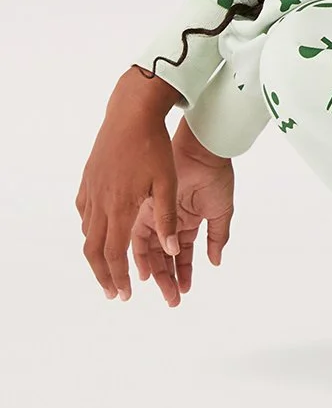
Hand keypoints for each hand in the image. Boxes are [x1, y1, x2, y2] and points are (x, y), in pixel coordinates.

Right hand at [76, 69, 180, 299]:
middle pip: (94, 251)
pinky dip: (90, 227)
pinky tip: (98, 228)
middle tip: (112, 292)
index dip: (119, 278)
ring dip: (96, 253)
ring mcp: (91, 189)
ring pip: (87, 232)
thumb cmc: (153, 145)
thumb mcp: (167, 182)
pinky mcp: (89, 178)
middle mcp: (100, 202)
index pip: (115, 255)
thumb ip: (167, 218)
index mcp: (120, 207)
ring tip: (107, 265)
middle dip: (102, 275)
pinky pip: (84, 210)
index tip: (125, 295)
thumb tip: (172, 250)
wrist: (131, 112)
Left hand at [131, 117, 233, 306]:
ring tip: (158, 287)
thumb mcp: (221, 211)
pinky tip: (143, 269)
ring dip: (154, 270)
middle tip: (171, 299)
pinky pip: (138, 234)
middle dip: (168, 278)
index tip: (182, 292)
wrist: (201, 151)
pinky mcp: (145, 206)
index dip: (183, 273)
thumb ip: (217, 237)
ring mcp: (156, 214)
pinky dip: (141, 253)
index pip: (183, 254)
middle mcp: (170, 220)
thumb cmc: (215, 177)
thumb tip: (214, 263)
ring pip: (151, 249)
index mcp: (189, 221)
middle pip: (165, 256)